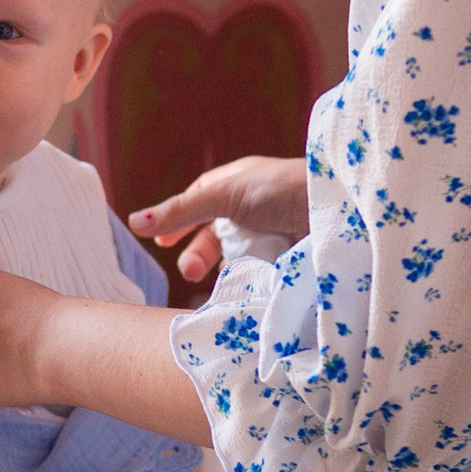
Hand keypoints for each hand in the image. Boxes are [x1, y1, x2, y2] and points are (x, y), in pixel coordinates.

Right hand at [127, 155, 307, 284]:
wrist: (335, 210)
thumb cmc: (281, 189)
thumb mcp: (224, 195)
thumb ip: (181, 211)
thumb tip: (134, 223)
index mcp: (239, 184)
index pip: (201, 202)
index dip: (180, 221)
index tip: (162, 244)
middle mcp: (256, 206)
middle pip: (217, 234)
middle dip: (200, 253)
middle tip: (190, 273)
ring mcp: (274, 232)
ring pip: (237, 255)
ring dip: (224, 269)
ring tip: (219, 283)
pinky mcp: (288, 257)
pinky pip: (261, 270)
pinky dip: (249, 279)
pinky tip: (242, 287)